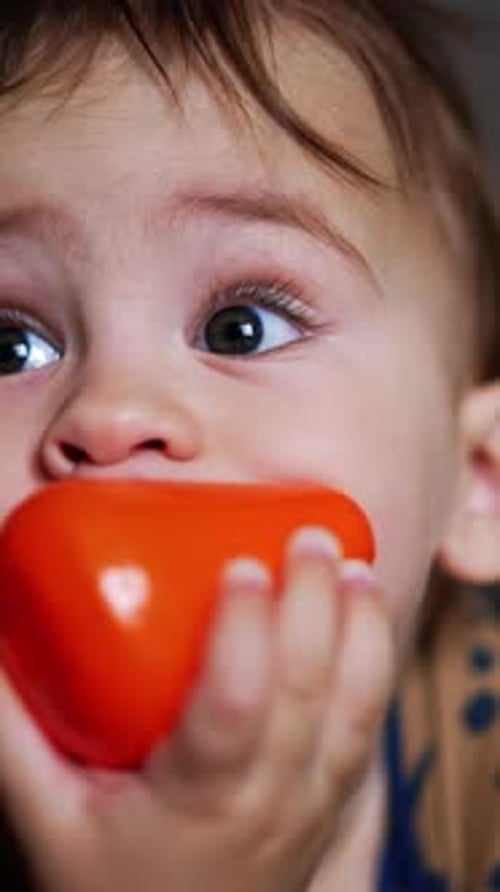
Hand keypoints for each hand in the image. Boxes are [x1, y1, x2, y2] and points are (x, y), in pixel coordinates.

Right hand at [0, 527, 393, 891]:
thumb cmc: (106, 890)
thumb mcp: (46, 816)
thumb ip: (13, 729)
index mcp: (199, 803)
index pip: (235, 709)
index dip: (246, 632)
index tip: (243, 564)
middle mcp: (270, 804)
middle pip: (308, 694)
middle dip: (315, 605)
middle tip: (307, 538)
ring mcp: (311, 808)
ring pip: (356, 711)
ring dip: (363, 632)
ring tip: (356, 567)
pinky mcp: (330, 805)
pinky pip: (366, 730)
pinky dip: (374, 667)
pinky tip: (367, 618)